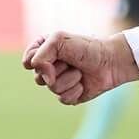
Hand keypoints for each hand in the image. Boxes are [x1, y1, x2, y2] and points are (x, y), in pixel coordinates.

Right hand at [22, 31, 138, 104]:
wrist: (110, 62)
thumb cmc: (87, 47)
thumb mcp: (59, 40)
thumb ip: (41, 54)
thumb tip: (43, 77)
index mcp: (44, 50)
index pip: (28, 60)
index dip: (38, 61)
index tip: (53, 53)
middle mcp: (49, 67)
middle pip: (39, 77)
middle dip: (57, 70)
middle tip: (71, 62)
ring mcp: (58, 82)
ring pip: (52, 88)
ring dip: (69, 79)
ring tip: (80, 71)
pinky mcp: (68, 95)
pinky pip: (62, 99)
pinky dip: (75, 91)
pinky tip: (83, 84)